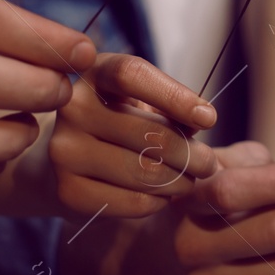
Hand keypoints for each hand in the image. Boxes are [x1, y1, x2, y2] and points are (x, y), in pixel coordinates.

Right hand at [49, 55, 220, 217]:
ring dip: (180, 181)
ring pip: (143, 172)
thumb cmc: (121, 123)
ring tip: (188, 180)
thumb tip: (202, 120)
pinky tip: (161, 195)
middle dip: (191, 153)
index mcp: (95, 73)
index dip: (175, 96)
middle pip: (148, 132)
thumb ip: (171, 107)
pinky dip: (158, 201)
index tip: (209, 118)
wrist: (69, 163)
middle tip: (208, 164)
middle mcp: (73, 108)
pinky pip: (132, 201)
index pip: (132, 75)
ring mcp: (65, 151)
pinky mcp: (68, 191)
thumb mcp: (143, 102)